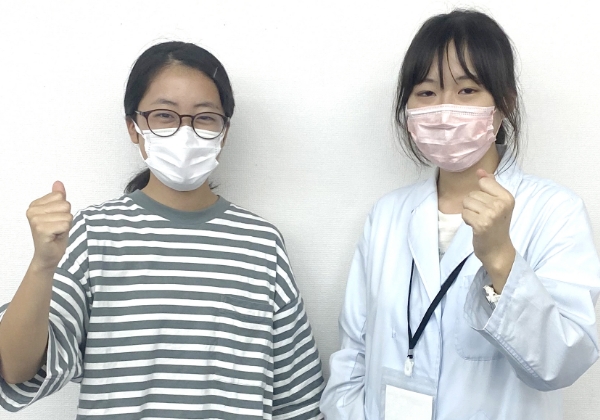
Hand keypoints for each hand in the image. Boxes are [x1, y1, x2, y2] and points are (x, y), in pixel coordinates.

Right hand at [26, 181, 72, 272]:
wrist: (48, 255)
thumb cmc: (54, 234)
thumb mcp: (59, 213)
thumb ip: (58, 197)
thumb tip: (58, 183)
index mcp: (35, 204)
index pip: (61, 197)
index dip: (64, 210)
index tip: (55, 220)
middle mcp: (32, 211)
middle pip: (65, 205)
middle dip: (66, 217)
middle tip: (57, 228)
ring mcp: (35, 220)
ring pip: (67, 215)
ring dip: (66, 226)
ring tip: (56, 232)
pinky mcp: (41, 229)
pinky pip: (66, 224)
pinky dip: (65, 232)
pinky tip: (55, 237)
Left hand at [462, 169, 515, 291]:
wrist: (497, 249)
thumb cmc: (496, 224)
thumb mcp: (497, 203)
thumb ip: (490, 185)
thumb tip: (480, 171)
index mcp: (507, 197)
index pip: (484, 182)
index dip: (481, 193)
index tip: (488, 205)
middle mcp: (501, 204)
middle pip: (473, 193)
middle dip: (473, 204)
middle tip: (483, 216)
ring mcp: (492, 214)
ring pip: (466, 202)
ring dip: (469, 212)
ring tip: (479, 220)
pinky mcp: (481, 224)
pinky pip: (464, 213)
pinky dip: (467, 220)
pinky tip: (475, 227)